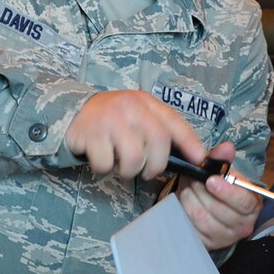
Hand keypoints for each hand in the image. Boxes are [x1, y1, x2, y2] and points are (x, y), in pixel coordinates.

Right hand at [65, 90, 203, 180]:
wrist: (73, 109)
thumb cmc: (114, 119)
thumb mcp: (139, 116)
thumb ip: (162, 131)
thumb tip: (196, 156)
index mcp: (146, 102)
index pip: (174, 122)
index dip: (190, 143)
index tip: (200, 160)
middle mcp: (130, 107)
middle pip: (158, 143)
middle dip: (155, 165)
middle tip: (145, 171)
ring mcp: (110, 119)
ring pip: (133, 158)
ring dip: (129, 170)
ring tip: (121, 164)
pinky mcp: (91, 133)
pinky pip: (106, 164)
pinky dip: (105, 168)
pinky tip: (102, 158)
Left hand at [176, 141, 261, 249]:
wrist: (210, 204)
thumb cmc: (220, 187)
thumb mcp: (224, 171)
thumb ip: (224, 159)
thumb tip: (226, 148)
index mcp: (252, 206)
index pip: (244, 202)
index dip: (227, 191)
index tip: (211, 180)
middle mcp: (242, 225)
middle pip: (220, 211)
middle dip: (202, 191)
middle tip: (194, 179)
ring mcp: (225, 237)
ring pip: (203, 218)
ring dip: (191, 199)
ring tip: (189, 188)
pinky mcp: (207, 243)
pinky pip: (191, 227)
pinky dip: (184, 210)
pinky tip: (185, 200)